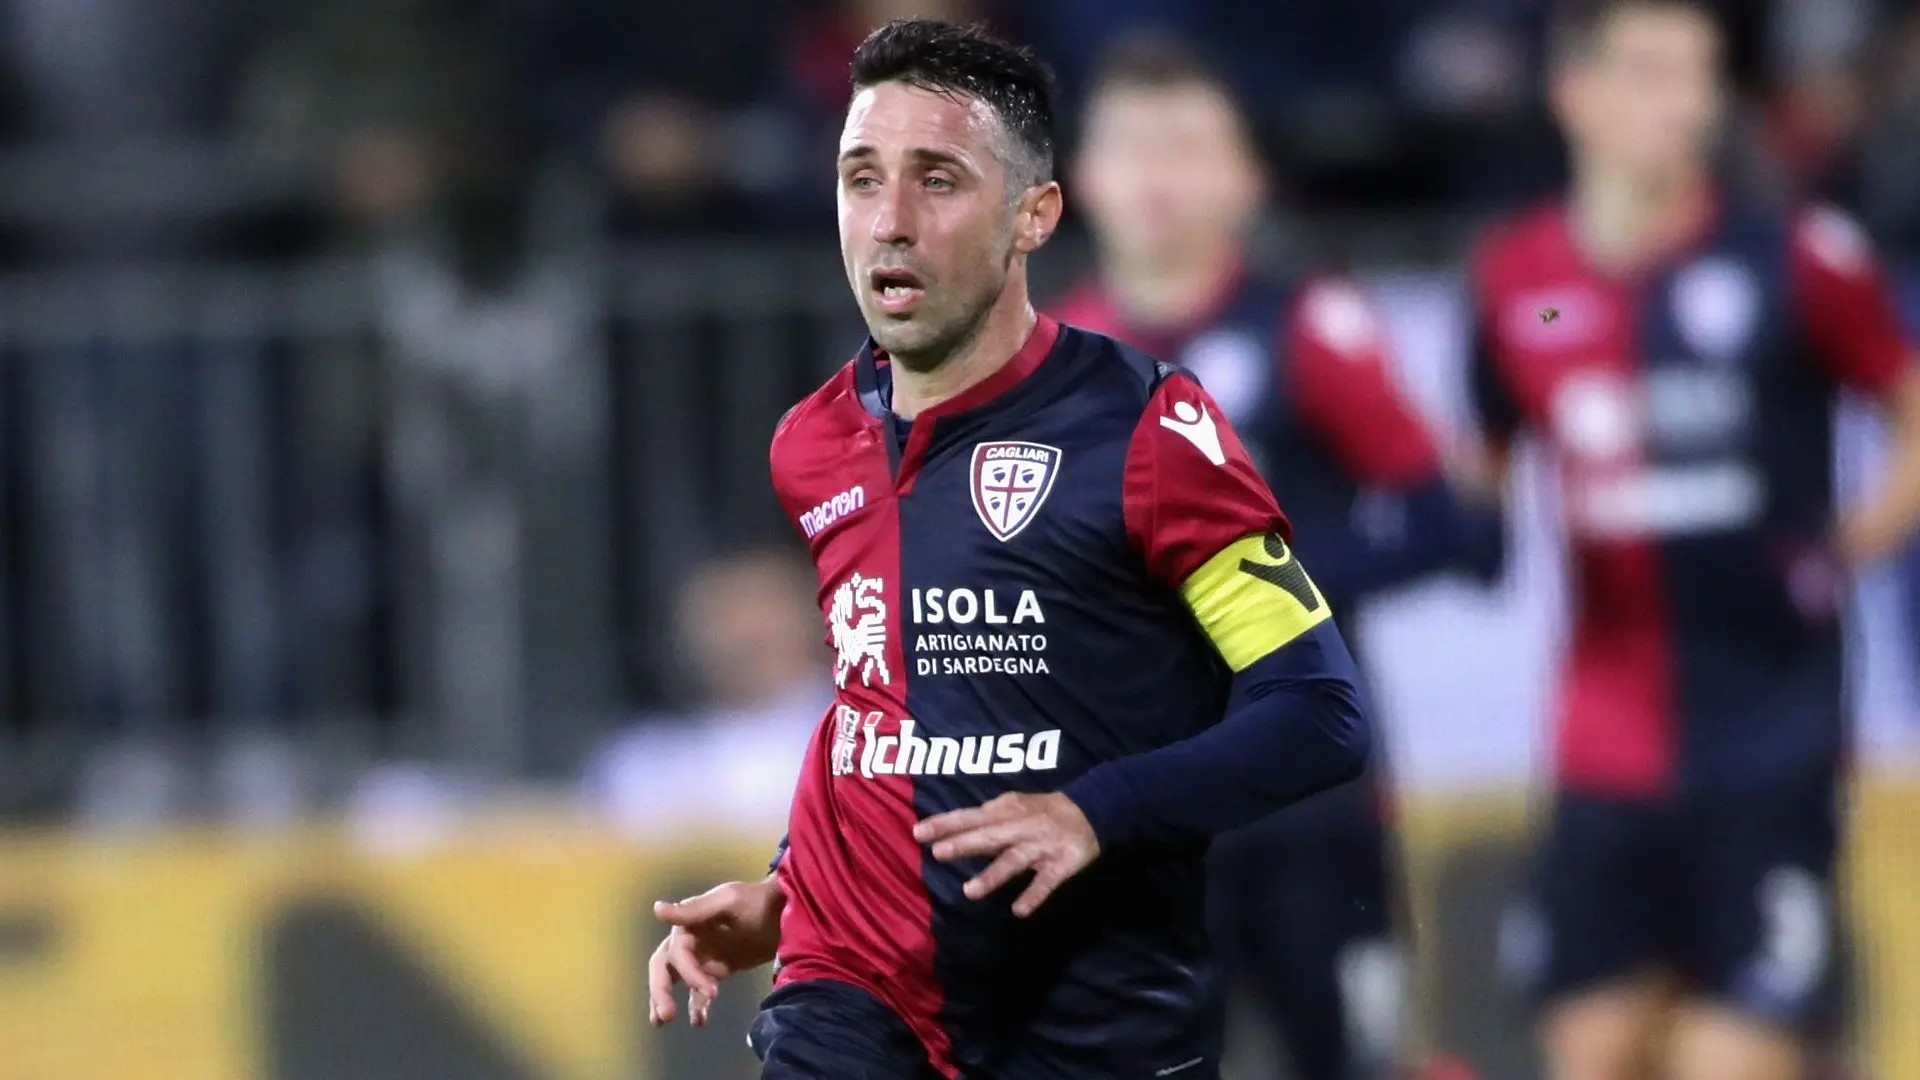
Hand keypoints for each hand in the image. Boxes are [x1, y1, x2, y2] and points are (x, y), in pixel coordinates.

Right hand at [647, 877, 784, 1027]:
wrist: (785, 914)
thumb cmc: (757, 902)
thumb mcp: (728, 900)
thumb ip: (695, 909)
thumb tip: (657, 909)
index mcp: (688, 924)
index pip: (677, 952)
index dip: (690, 973)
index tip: (712, 992)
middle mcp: (689, 941)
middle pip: (664, 967)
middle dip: (660, 991)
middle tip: (666, 1016)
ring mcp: (701, 957)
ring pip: (675, 981)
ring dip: (665, 1000)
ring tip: (663, 1021)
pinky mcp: (716, 971)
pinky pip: (698, 992)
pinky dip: (696, 1007)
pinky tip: (699, 1022)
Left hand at [913, 792, 1099, 917]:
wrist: (1092, 810)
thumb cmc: (1042, 810)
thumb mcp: (1014, 804)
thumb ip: (987, 817)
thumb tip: (954, 826)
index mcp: (1007, 812)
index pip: (971, 817)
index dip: (946, 824)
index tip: (918, 832)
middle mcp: (1021, 828)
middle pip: (990, 836)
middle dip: (965, 844)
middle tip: (938, 853)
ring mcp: (1041, 847)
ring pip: (1015, 861)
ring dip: (993, 875)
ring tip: (970, 892)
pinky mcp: (1060, 865)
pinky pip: (1046, 882)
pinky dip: (1033, 895)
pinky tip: (1018, 910)